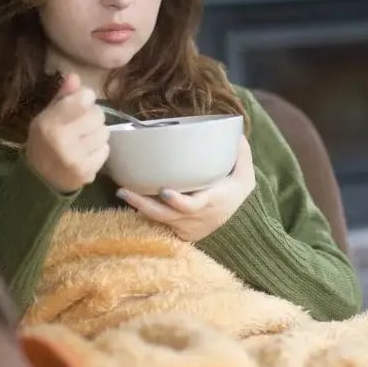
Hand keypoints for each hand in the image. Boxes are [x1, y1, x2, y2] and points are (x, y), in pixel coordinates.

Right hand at [24, 72, 108, 192]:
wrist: (41, 179)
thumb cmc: (44, 141)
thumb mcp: (47, 115)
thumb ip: (63, 96)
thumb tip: (75, 75)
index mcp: (49, 123)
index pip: (84, 99)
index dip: (86, 99)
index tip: (80, 104)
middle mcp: (61, 141)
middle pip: (98, 115)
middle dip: (92, 117)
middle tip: (81, 125)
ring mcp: (75, 159)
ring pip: (105, 132)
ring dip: (97, 134)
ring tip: (83, 139)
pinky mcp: (87, 172)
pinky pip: (106, 150)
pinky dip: (99, 149)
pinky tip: (86, 153)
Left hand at [117, 136, 254, 240]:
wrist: (236, 226)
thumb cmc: (235, 195)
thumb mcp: (245, 178)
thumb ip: (242, 156)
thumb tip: (239, 134)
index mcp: (211, 203)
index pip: (192, 207)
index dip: (178, 202)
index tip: (165, 191)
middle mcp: (194, 218)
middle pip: (166, 215)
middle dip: (144, 204)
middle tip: (125, 190)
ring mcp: (184, 227)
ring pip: (157, 219)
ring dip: (138, 206)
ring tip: (122, 192)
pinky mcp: (177, 232)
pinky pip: (158, 223)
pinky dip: (144, 212)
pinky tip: (130, 199)